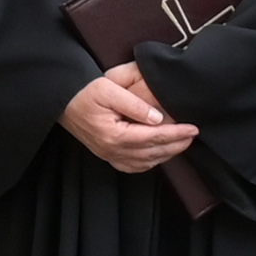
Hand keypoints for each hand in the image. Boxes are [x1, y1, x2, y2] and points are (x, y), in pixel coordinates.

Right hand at [59, 60, 202, 174]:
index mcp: (114, 135)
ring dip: (166, 154)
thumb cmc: (84, 93)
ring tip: (181, 144)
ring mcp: (109, 155)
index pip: (153, 137)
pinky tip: (158, 155)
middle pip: (152, 152)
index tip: (192, 128)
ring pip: (145, 162)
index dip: (176, 133)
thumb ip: (134, 104)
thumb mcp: (109, 89)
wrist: (62, 100)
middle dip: (176, 145)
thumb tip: (157, 117)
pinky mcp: (107, 155)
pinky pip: (132, 166)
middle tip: (193, 136)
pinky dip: (149, 162)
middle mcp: (112, 150)